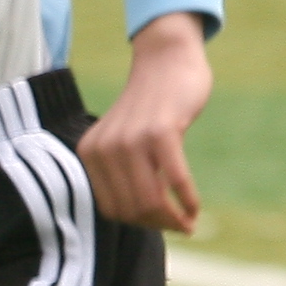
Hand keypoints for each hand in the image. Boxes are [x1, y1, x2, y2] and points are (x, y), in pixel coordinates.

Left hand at [81, 11, 213, 233]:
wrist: (165, 59)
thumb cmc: (151, 106)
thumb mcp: (123, 142)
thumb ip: (123, 174)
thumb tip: (143, 220)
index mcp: (90, 153)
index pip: (111, 209)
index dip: (138, 223)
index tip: (160, 223)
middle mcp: (105, 148)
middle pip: (132, 209)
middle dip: (158, 225)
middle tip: (180, 226)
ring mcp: (131, 140)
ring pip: (150, 201)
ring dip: (173, 219)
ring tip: (188, 221)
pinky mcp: (160, 132)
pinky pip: (175, 180)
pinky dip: (187, 201)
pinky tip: (194, 208)